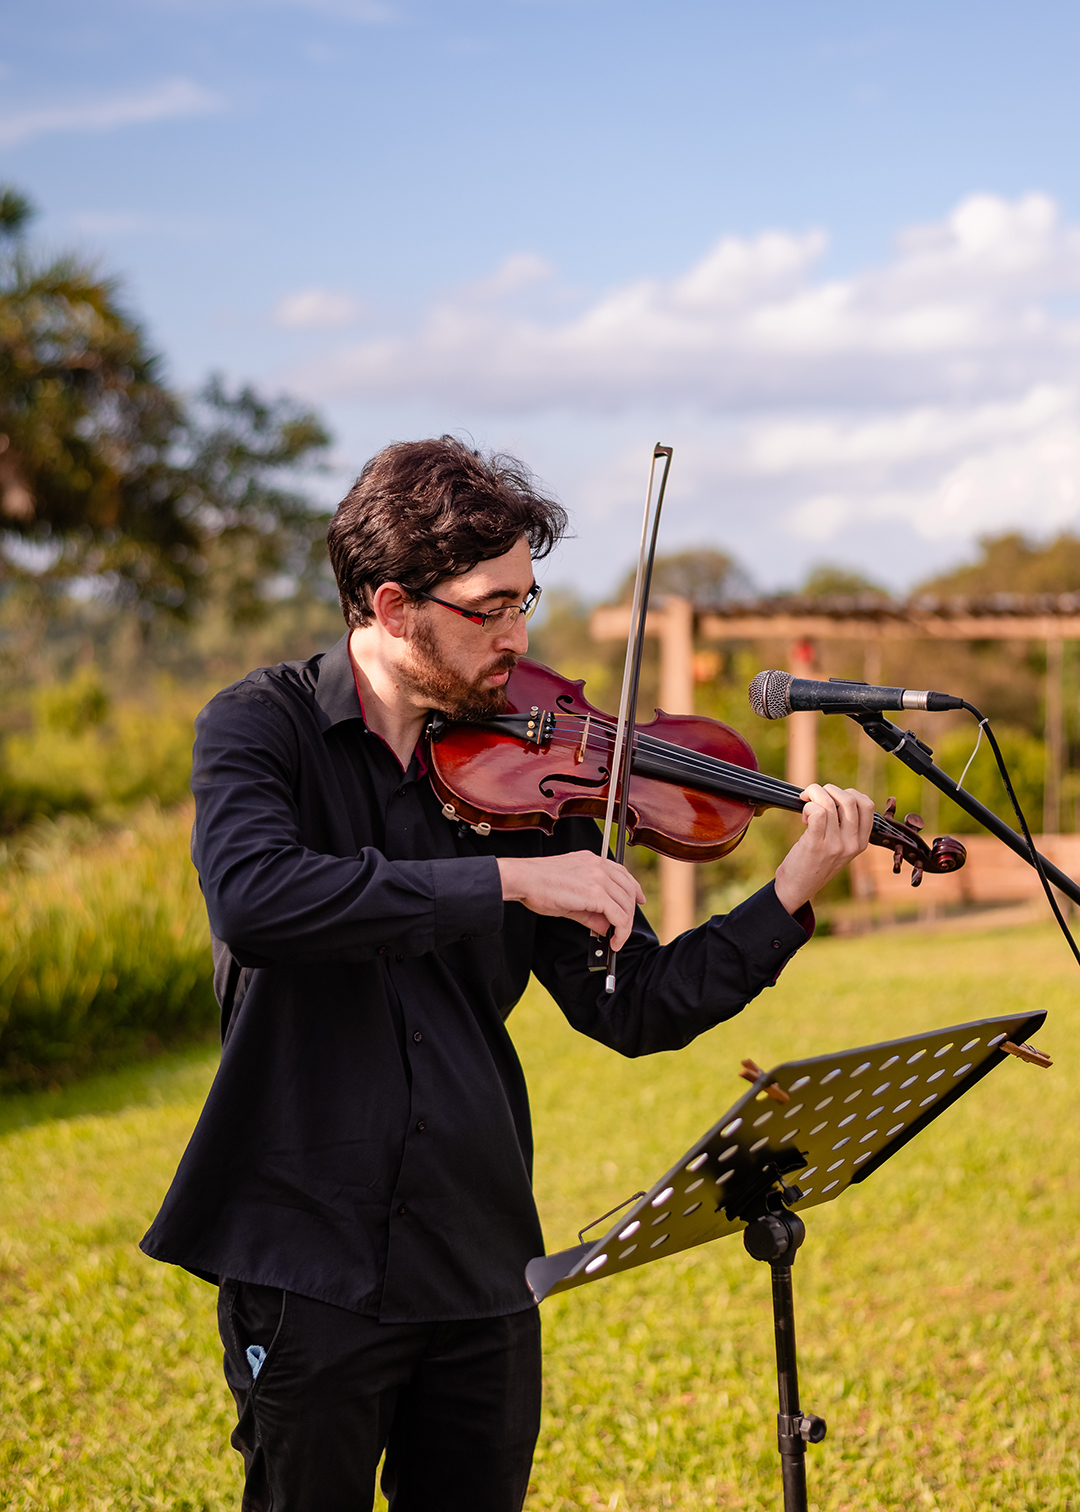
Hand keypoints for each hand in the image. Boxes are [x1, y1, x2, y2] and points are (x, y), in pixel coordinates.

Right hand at [496, 851, 645, 950]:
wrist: (523, 879)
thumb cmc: (538, 885)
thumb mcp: (569, 897)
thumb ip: (590, 911)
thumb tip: (605, 926)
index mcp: (591, 860)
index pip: (622, 873)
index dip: (634, 889)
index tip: (638, 901)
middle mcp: (598, 865)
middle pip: (628, 889)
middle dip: (630, 912)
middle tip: (624, 929)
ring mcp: (598, 878)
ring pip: (626, 904)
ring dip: (625, 925)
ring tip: (617, 940)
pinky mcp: (596, 893)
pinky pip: (619, 916)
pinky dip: (621, 931)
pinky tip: (613, 941)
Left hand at [773, 783, 874, 914]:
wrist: (797, 889)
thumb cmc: (815, 865)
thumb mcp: (839, 849)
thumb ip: (844, 828)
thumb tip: (833, 796)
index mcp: (861, 843)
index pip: (867, 805)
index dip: (849, 793)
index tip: (832, 798)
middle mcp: (851, 843)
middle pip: (850, 799)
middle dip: (829, 789)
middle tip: (814, 797)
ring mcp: (835, 844)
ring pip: (830, 802)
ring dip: (814, 794)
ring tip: (806, 804)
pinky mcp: (816, 844)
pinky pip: (816, 812)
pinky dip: (808, 806)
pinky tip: (803, 817)